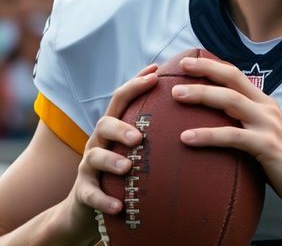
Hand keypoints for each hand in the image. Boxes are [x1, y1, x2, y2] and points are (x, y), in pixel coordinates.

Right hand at [63, 64, 158, 230]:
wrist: (88, 208)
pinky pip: (90, 195)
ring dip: (111, 161)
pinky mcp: (84, 193)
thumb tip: (197, 119)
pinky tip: (118, 206)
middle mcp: (99, 143)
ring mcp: (89, 167)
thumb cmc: (122, 173)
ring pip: (94, 157)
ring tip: (128, 167)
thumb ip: (156, 133)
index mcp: (114, 129)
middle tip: (139, 136)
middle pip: (104, 124)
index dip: (135, 85)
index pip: (121, 100)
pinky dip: (103, 200)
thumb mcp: (136, 150)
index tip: (155, 73)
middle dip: (121, 127)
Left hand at [172, 57, 281, 215]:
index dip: (214, 66)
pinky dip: (207, 135)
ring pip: (230, 101)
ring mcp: (268, 126)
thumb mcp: (264, 139)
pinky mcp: (267, 146)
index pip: (237, 76)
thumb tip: (215, 129)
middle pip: (232, 79)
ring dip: (201, 95)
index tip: (189, 61)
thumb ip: (245, 128)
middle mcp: (267, 108)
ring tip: (176, 94)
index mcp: (265, 104)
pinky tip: (186, 138)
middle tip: (181, 65)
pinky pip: (232, 137)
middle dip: (205, 69)